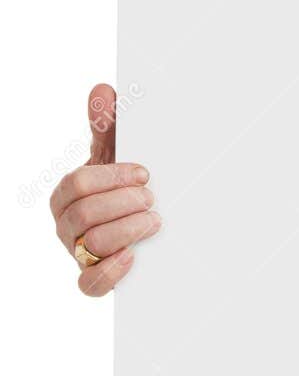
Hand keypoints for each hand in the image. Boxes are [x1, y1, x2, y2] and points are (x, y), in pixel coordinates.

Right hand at [49, 83, 160, 296]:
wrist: (140, 227)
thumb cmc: (120, 189)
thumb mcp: (116, 157)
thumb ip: (108, 127)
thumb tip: (102, 90)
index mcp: (66, 194)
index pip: (78, 183)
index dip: (113, 177)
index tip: (144, 173)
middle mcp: (66, 225)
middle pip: (84, 214)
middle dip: (123, 203)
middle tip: (152, 198)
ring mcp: (77, 254)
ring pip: (92, 245)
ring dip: (128, 230)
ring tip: (154, 221)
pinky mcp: (92, 279)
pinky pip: (90, 284)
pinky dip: (111, 272)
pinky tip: (133, 258)